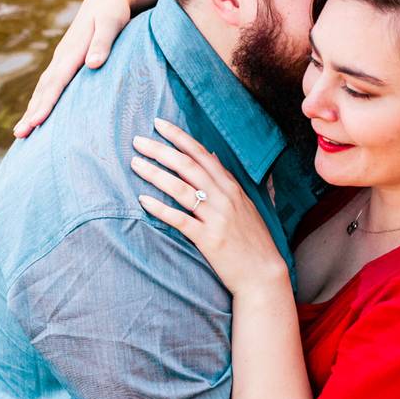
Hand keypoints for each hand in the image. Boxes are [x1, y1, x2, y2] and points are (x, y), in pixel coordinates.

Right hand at [12, 0, 132, 137]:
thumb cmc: (113, 10)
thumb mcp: (112, 22)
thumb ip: (103, 43)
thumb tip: (93, 65)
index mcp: (72, 51)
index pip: (56, 83)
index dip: (45, 104)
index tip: (35, 123)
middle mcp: (62, 56)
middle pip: (43, 89)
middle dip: (31, 112)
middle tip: (19, 135)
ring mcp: (62, 58)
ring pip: (43, 88)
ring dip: (33, 109)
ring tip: (21, 132)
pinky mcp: (66, 60)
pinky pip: (50, 85)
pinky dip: (41, 100)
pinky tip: (38, 113)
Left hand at [130, 118, 287, 296]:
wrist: (264, 274)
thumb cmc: (252, 240)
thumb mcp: (245, 203)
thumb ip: (226, 180)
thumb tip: (211, 155)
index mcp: (232, 187)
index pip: (202, 154)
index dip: (179, 137)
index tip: (159, 124)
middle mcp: (225, 198)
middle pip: (188, 166)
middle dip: (161, 150)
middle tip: (138, 140)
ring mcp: (217, 218)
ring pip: (182, 189)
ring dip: (156, 174)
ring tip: (135, 164)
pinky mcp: (209, 240)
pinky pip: (181, 220)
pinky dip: (161, 209)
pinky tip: (143, 201)